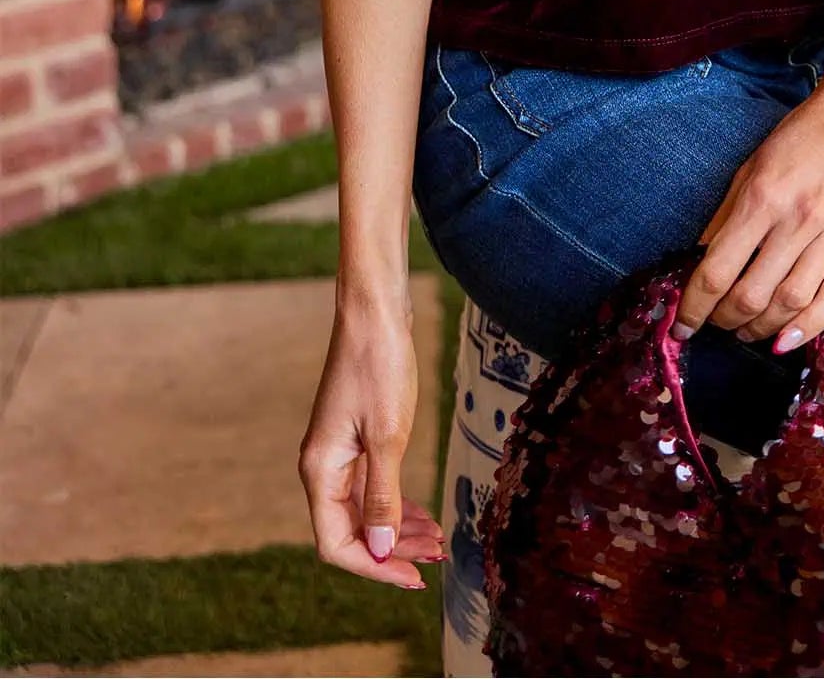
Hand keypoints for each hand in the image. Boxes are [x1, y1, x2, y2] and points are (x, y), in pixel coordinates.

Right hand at [297, 297, 448, 589]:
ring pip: (363, 511)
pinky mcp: (354, 438)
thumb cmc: (380, 366)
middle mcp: (323, 467)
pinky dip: (395, 504)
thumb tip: (382, 550)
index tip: (416, 577)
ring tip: (437, 539)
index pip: (338, 544)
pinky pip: (370, 487)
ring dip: (398, 529)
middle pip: (351, 531)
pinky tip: (422, 512)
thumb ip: (383, 497)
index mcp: (321, 470)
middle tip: (437, 556)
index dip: (376, 567)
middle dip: (394, 550)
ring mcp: (338, 452)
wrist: (376, 311)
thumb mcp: (388, 436)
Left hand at [672, 76, 823, 354]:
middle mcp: (798, 219)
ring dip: (760, 329)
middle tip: (714, 324)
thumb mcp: (753, 165)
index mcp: (763, 195)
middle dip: (723, 321)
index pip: (716, 270)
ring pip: (790, 305)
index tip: (680, 325)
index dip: (692, 307)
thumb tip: (699, 262)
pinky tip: (786, 340)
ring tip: (746, 331)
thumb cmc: (805, 134)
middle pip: (751, 295)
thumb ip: (725, 216)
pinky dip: (807, 329)